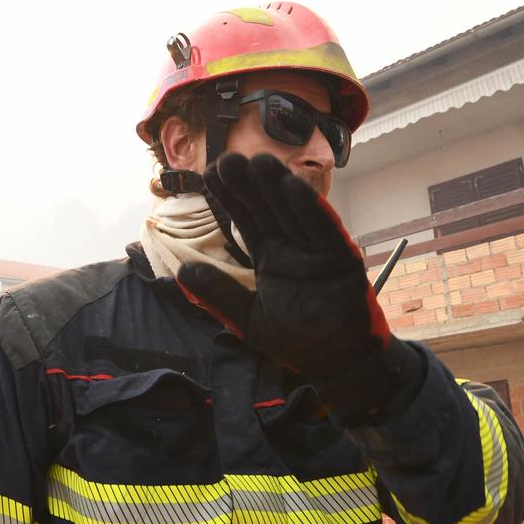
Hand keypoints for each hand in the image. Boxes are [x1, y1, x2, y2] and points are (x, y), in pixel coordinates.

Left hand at [177, 153, 417, 417]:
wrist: (337, 363)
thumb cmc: (298, 342)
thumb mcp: (248, 319)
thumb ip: (218, 295)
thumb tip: (182, 271)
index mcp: (272, 256)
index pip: (246, 220)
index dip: (230, 198)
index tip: (211, 176)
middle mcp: (293, 246)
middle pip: (268, 208)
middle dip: (250, 185)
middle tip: (229, 160)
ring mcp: (317, 249)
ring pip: (295, 211)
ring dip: (278, 187)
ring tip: (259, 162)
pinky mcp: (341, 259)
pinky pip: (325, 229)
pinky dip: (311, 209)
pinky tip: (293, 188)